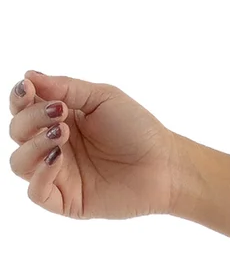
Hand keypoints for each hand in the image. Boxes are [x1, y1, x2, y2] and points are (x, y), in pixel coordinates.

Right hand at [9, 68, 176, 220]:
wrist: (166, 164)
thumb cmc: (139, 130)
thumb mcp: (102, 98)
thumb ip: (65, 87)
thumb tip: (29, 76)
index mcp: (59, 120)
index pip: (23, 108)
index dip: (19, 98)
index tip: (28, 88)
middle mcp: (54, 146)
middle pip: (17, 132)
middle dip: (30, 118)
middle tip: (58, 113)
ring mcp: (58, 174)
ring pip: (19, 162)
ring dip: (33, 144)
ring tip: (62, 133)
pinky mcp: (66, 200)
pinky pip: (35, 192)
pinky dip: (39, 174)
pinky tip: (58, 157)